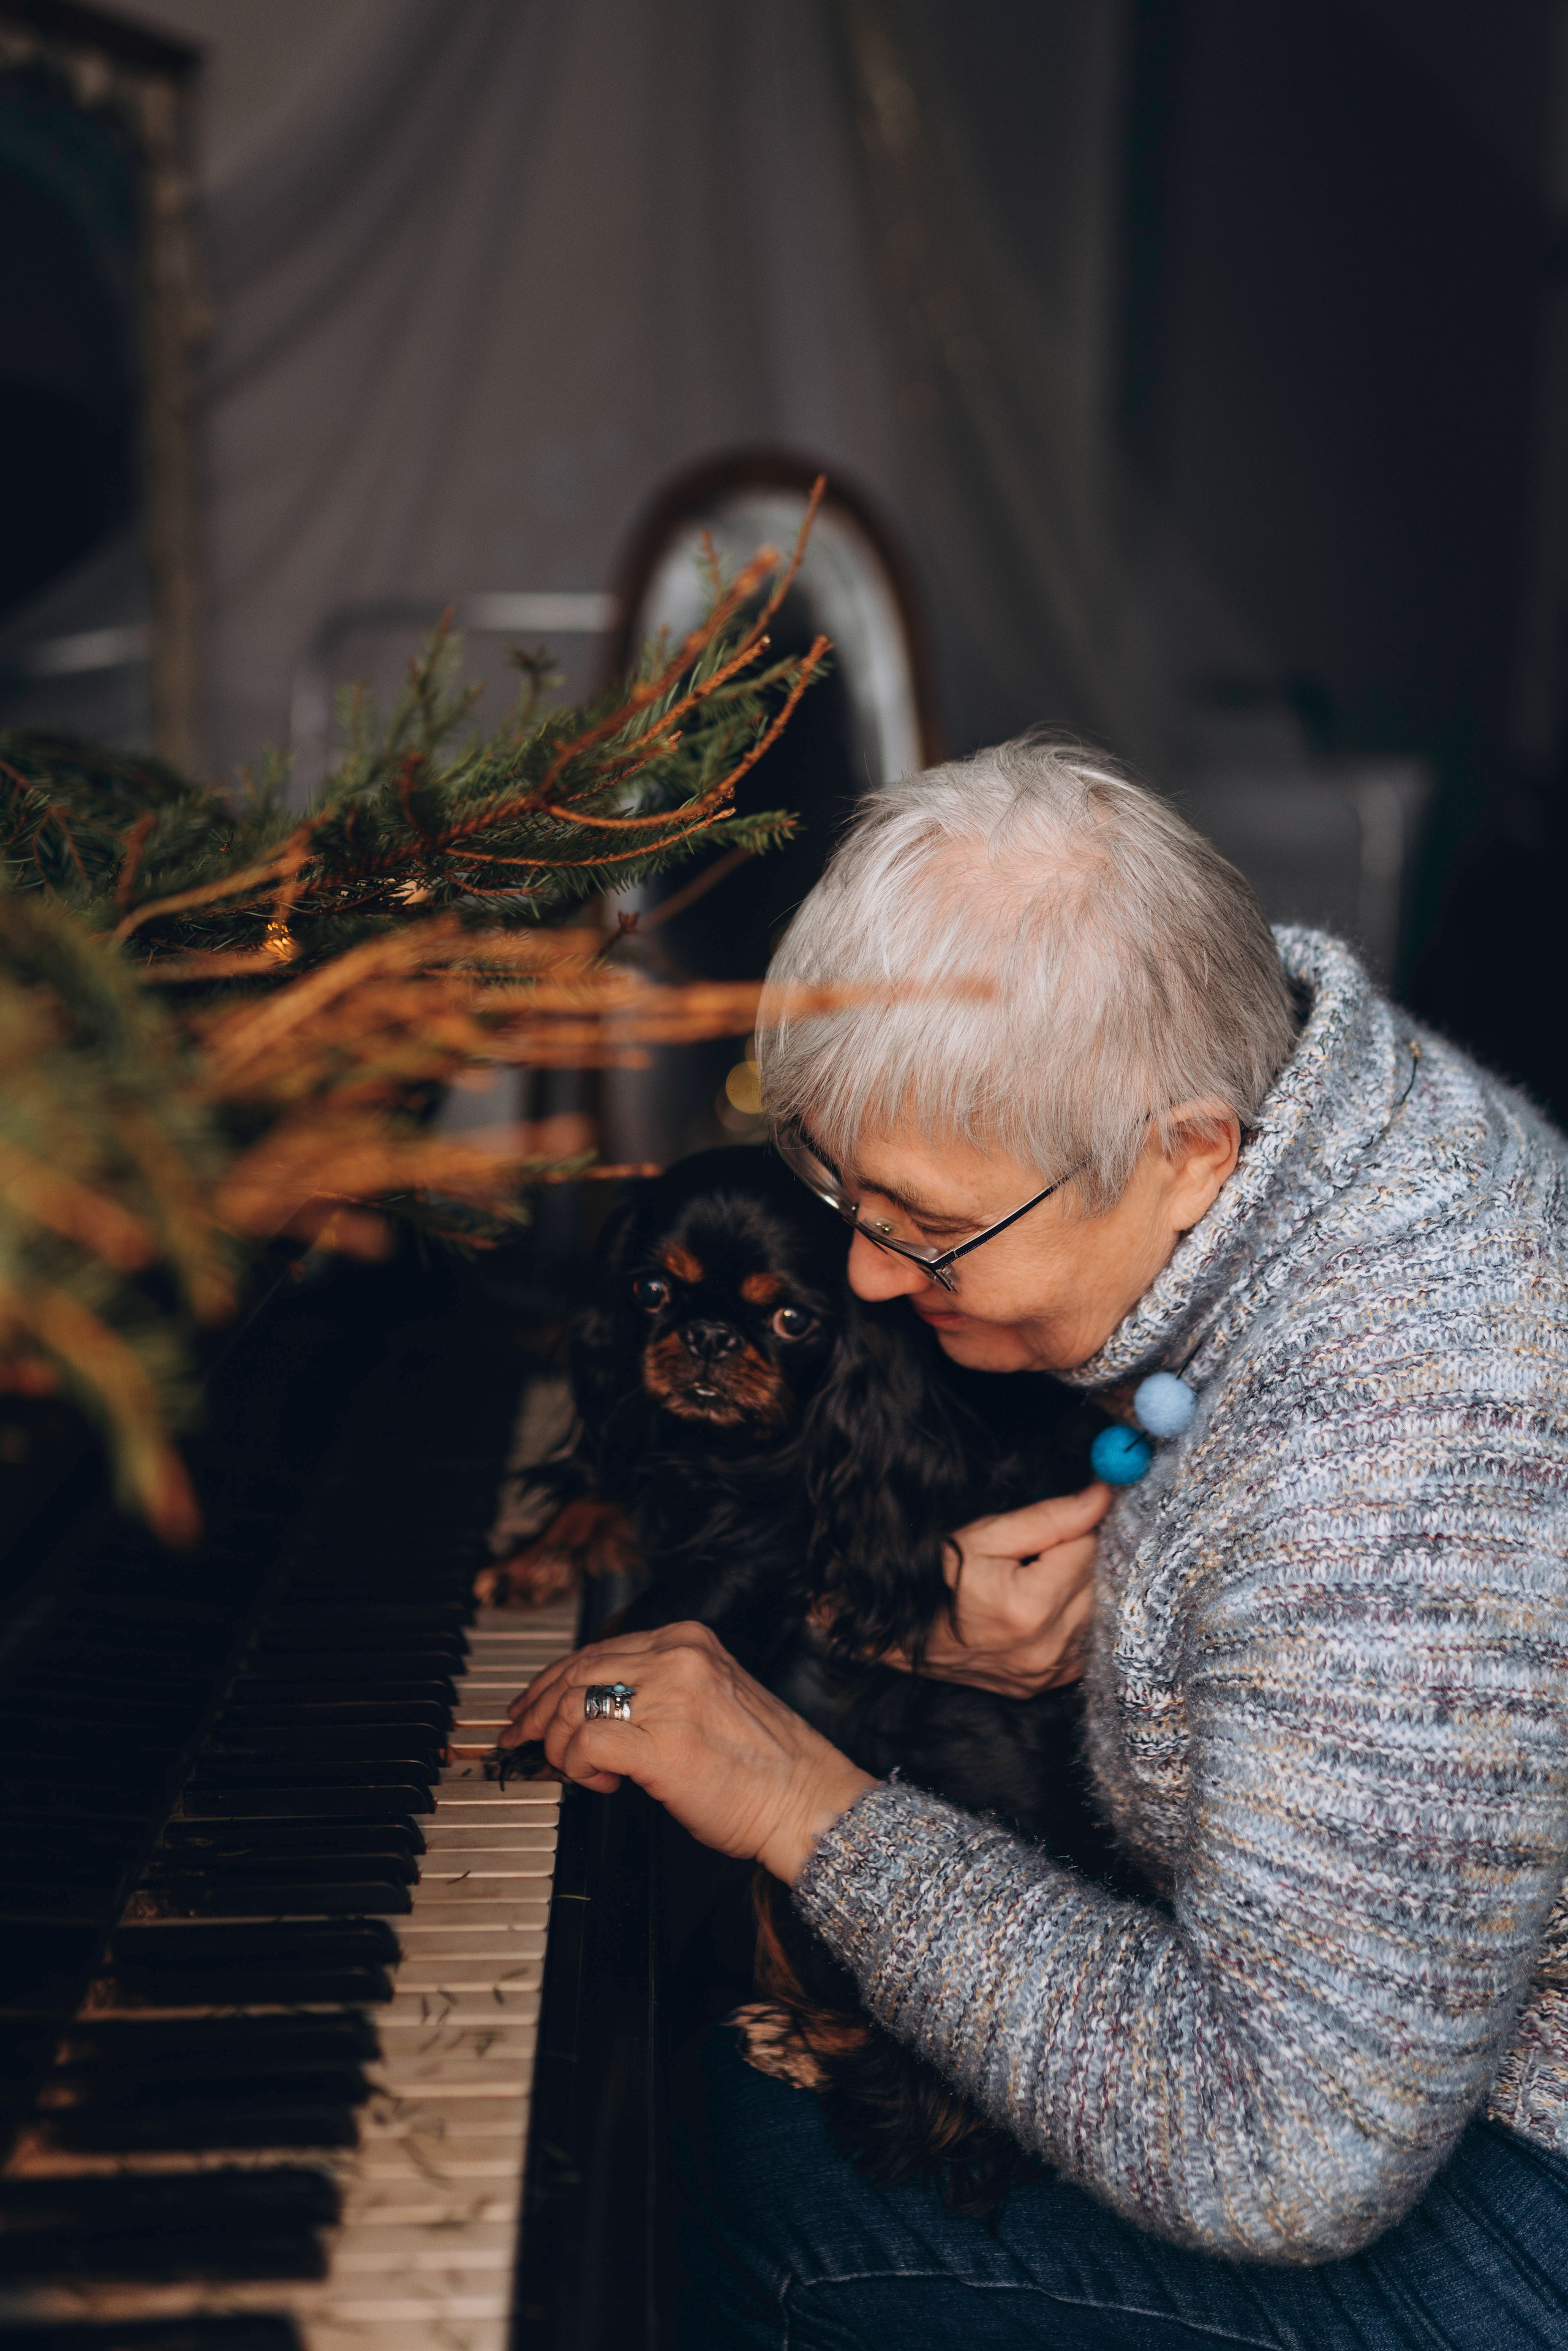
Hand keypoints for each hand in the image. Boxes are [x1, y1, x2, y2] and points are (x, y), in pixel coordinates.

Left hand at [499, 1621, 874, 1883]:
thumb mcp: (710, 1697)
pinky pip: (586, 1743)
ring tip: (570, 1768)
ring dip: (558, 1744)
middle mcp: (677, 1658)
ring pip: (574, 1704)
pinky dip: (577, 1765)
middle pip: (576, 1670)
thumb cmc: (763, 1765)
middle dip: (536, 1709)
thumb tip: (594, 1708)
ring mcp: (670, 1696)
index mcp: (688, 1641)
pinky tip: (598, 1781)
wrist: (806, 1801)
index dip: (553, 1679)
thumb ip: (658, 1689)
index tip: (532, 1705)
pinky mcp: (662, 1743)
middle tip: (520, 1738)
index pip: (598, 1648)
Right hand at [888, 1481, 1109, 1696]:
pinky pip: (1083, 1643)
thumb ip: (1050, 1517)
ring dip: (1075, 1592)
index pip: (1087, 1548)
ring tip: (1035, 1582)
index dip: (1068, 1530)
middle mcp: (1046, 1648)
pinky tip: (1039, 1611)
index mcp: (1031, 1607)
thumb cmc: (937, 1580)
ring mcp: (1048, 1672)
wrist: (905, 1634)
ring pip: (1095, 1613)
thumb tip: (1103, 1497)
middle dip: (1074, 1560)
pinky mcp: (1047, 1685)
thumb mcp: (984, 1536)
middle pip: (1097, 1582)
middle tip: (1036, 1556)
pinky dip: (1069, 1622)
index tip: (1045, 1529)